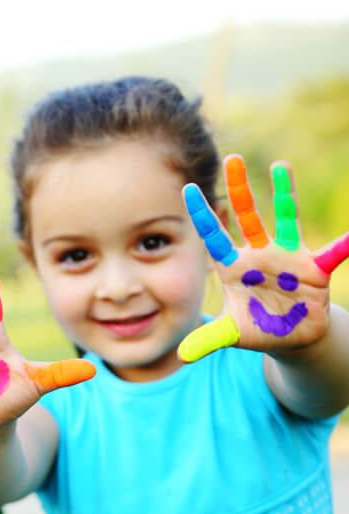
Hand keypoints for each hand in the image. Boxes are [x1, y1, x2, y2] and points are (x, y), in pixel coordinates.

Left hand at [178, 155, 348, 361]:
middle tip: (232, 158)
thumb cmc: (258, 328)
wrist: (292, 336)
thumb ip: (209, 339)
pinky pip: (332, 252)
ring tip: (280, 164)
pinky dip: (344, 243)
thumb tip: (181, 355)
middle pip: (246, 216)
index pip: (214, 236)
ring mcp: (287, 257)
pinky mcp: (314, 269)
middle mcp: (258, 255)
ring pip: (283, 218)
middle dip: (238, 189)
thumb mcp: (232, 335)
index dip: (202, 215)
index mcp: (234, 267)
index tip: (189, 189)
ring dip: (283, 192)